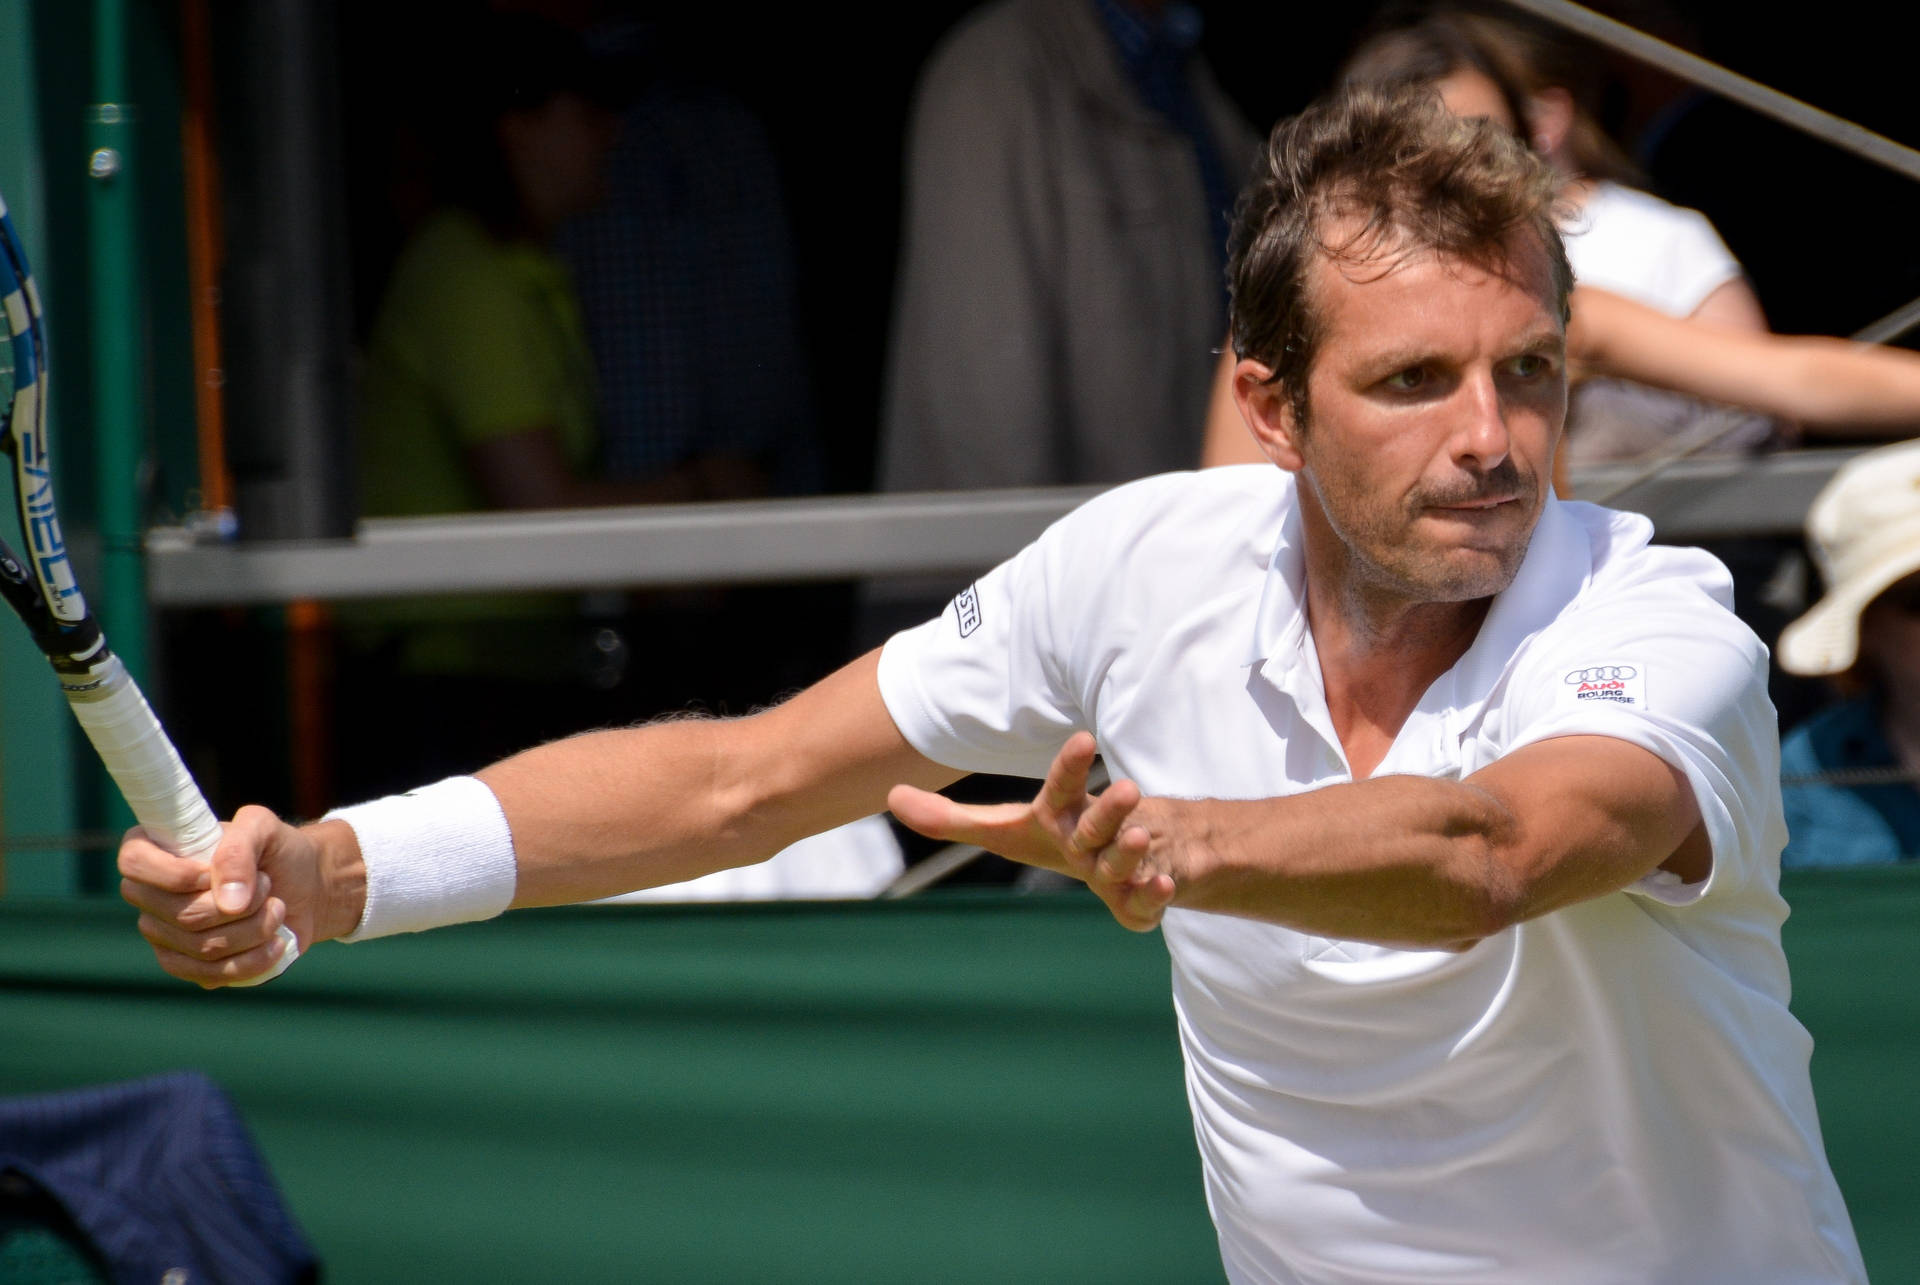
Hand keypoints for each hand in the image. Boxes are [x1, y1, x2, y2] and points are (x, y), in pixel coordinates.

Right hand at [117, 807, 356, 987]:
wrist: (303, 887)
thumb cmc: (276, 851)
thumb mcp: (263, 828)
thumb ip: (240, 848)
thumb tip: (229, 902)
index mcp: (155, 849)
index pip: (133, 863)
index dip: (177, 874)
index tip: (217, 873)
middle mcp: (150, 895)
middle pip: (183, 915)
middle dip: (242, 904)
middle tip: (268, 885)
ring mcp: (164, 934)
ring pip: (204, 947)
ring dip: (255, 929)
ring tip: (277, 909)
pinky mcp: (187, 966)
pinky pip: (212, 974)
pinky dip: (254, 960)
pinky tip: (274, 942)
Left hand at [887, 732, 1175, 930]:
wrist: (1144, 854)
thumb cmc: (1064, 839)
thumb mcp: (1007, 831)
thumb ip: (950, 818)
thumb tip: (890, 795)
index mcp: (1062, 815)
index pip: (1064, 786)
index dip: (1070, 766)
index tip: (1084, 738)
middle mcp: (1095, 834)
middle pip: (1099, 822)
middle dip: (1111, 809)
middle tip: (1125, 788)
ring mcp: (1124, 864)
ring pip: (1127, 858)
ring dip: (1131, 849)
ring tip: (1137, 836)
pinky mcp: (1144, 897)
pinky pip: (1149, 902)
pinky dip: (1155, 894)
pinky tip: (1161, 886)